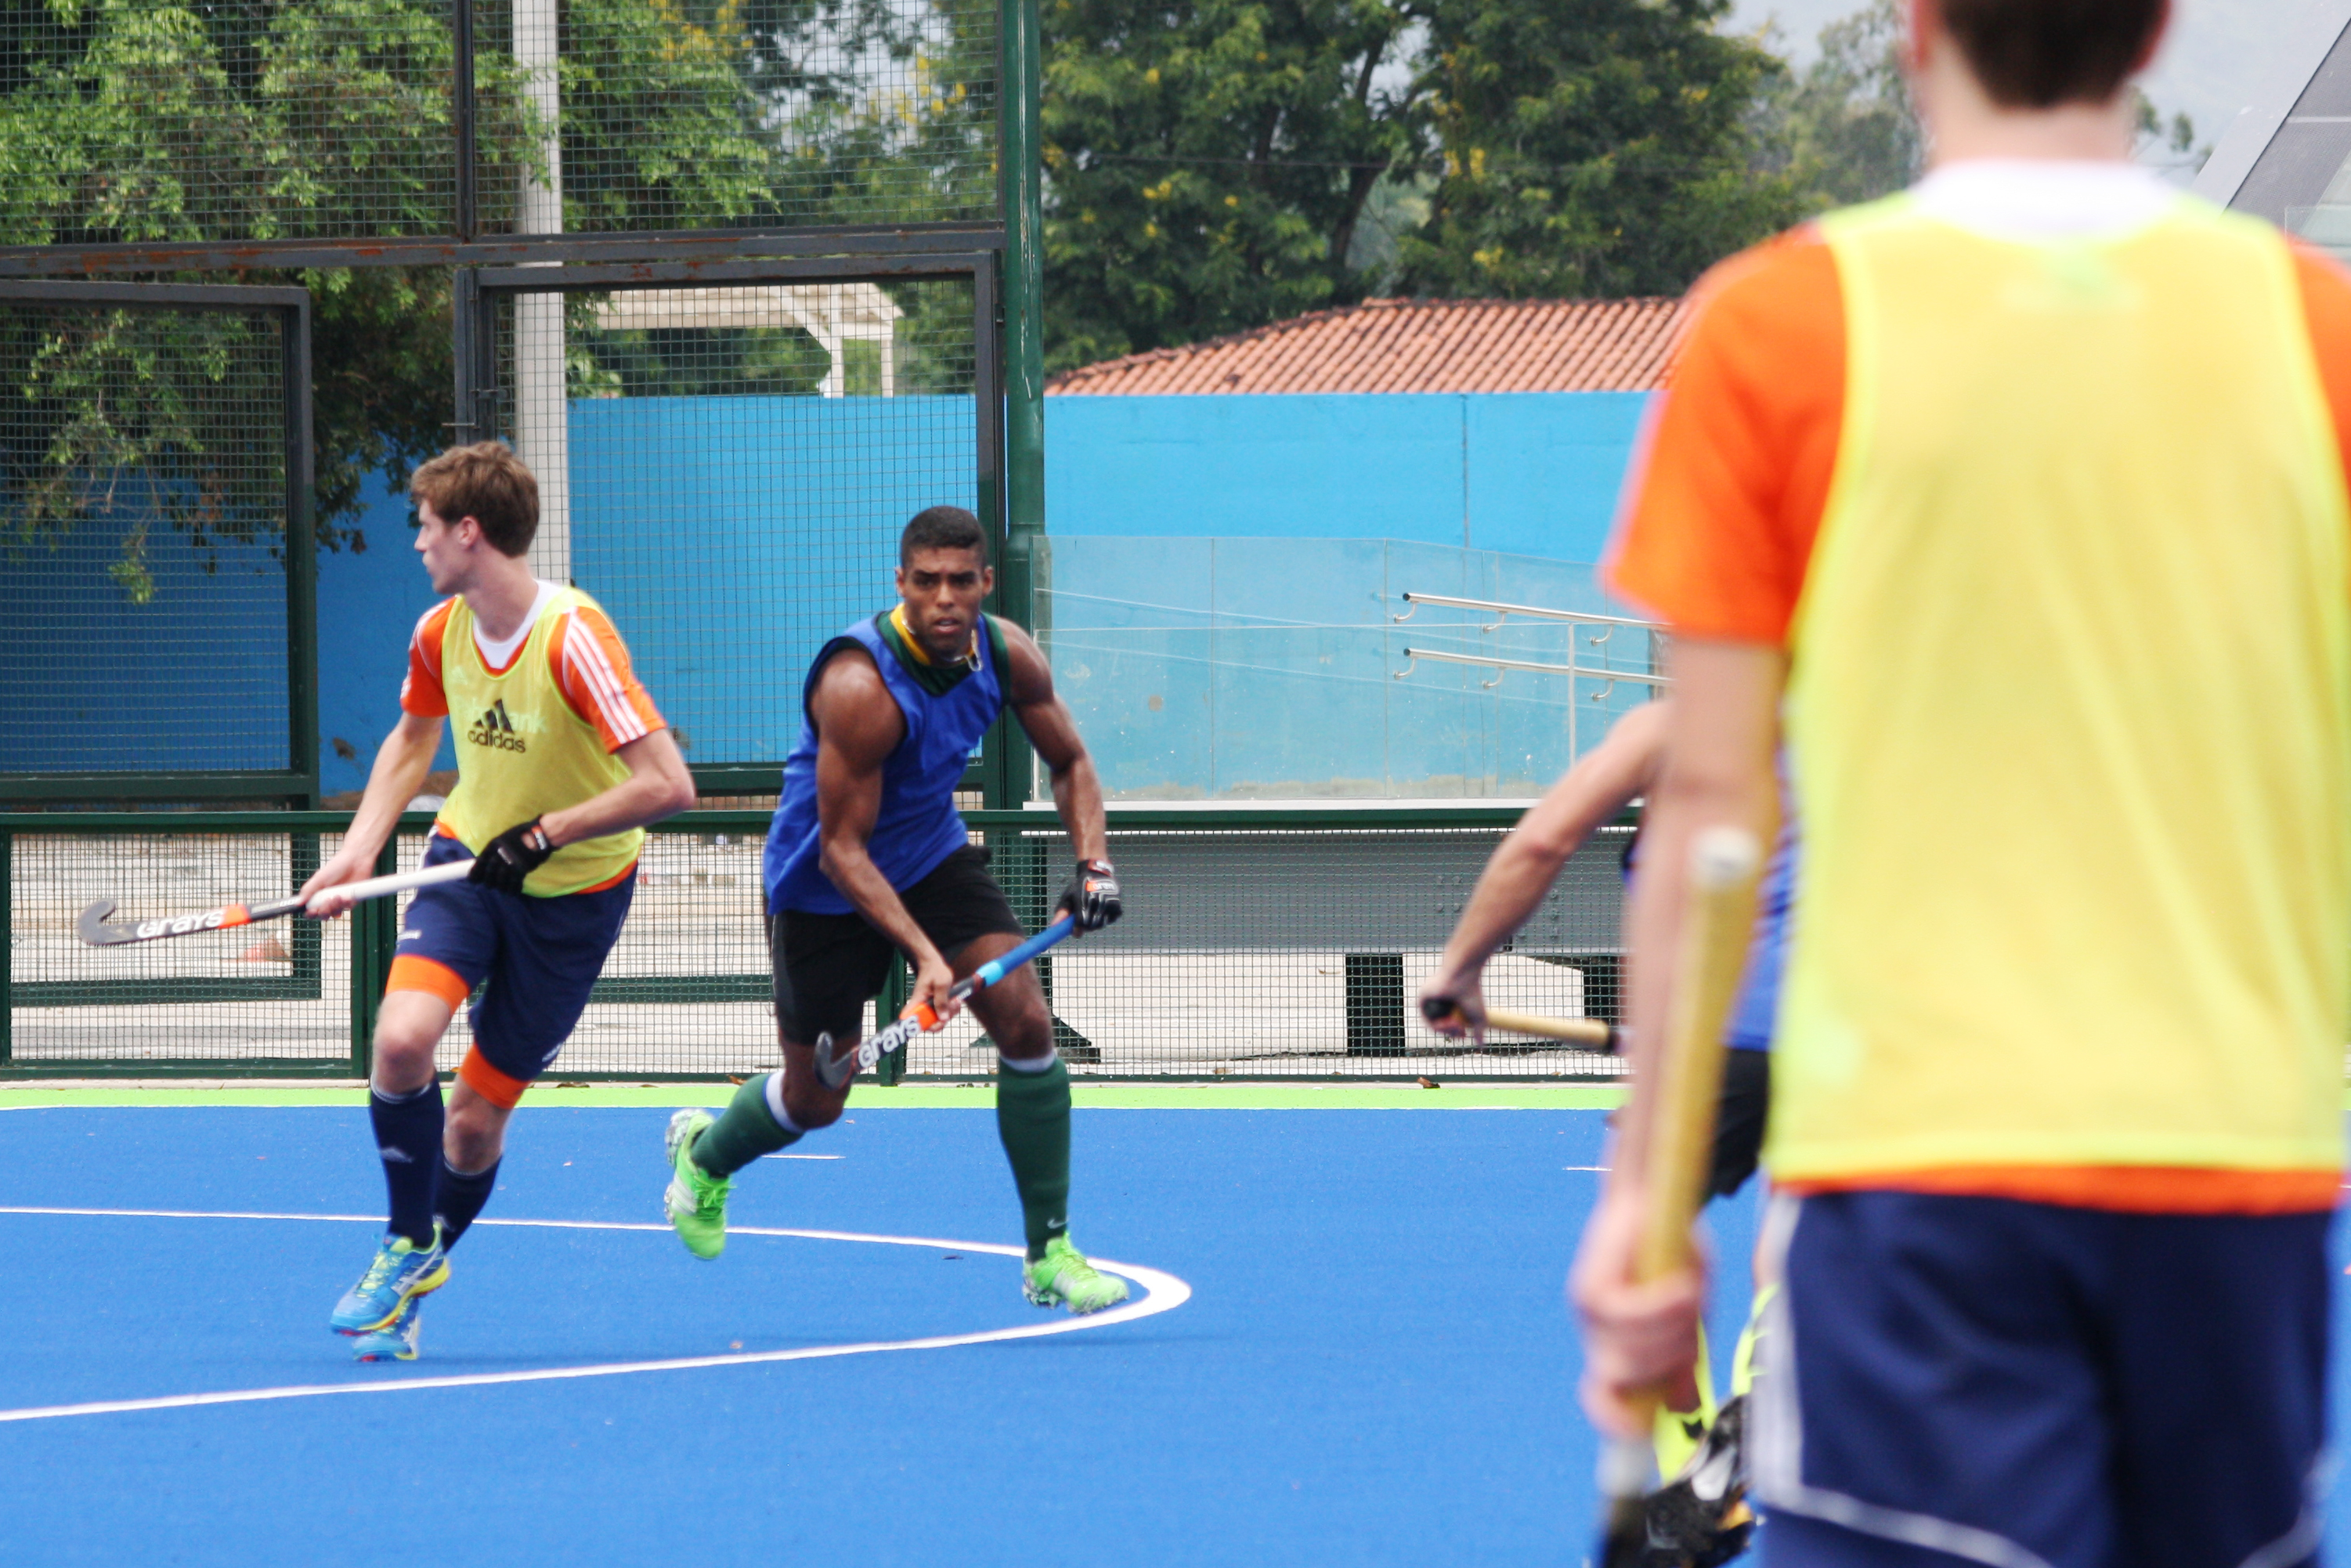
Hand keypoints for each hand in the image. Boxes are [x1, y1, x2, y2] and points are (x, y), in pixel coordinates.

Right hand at [300, 848, 377, 919]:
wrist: (356, 861)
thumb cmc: (337, 866)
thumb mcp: (319, 878)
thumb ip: (308, 891)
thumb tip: (297, 903)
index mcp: (317, 894)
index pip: (311, 910)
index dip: (311, 913)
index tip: (312, 911)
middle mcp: (327, 899)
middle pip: (322, 915)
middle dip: (323, 911)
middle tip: (327, 901)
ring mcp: (340, 901)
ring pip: (334, 913)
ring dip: (335, 907)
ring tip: (337, 896)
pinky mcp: (351, 900)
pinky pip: (347, 908)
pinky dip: (345, 904)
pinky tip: (346, 896)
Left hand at [468, 817, 553, 894]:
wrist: (540, 834)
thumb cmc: (524, 834)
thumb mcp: (505, 838)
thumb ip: (496, 849)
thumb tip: (487, 862)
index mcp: (493, 845)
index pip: (480, 863)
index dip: (475, 874)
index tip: (472, 880)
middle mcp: (499, 855)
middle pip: (489, 874)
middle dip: (489, 882)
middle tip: (489, 886)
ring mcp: (509, 863)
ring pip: (500, 881)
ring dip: (500, 887)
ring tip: (502, 890)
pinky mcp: (520, 870)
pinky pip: (513, 884)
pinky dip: (512, 890)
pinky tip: (512, 892)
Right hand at [909, 950, 960, 1025]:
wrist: (934, 964)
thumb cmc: (935, 971)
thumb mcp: (942, 984)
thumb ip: (942, 1002)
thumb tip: (942, 1018)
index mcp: (918, 1002)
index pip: (911, 1020)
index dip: (920, 1027)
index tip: (935, 1022)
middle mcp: (922, 1007)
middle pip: (929, 1025)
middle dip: (943, 1021)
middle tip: (951, 1008)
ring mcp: (929, 1008)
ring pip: (939, 1020)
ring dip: (950, 1013)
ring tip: (956, 1000)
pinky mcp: (936, 1006)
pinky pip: (944, 1014)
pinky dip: (952, 1009)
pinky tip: (955, 1000)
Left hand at [1057, 859, 1121, 932]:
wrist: (1097, 873)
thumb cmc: (1079, 887)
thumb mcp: (1068, 897)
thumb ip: (1062, 913)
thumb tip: (1053, 926)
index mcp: (1083, 899)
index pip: (1081, 922)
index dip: (1077, 929)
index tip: (1075, 932)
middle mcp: (1097, 901)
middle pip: (1091, 925)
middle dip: (1086, 927)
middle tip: (1083, 921)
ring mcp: (1109, 903)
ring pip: (1101, 923)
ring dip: (1096, 923)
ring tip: (1092, 913)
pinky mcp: (1117, 905)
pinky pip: (1111, 919)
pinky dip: (1106, 918)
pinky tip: (1102, 910)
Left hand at [1418, 968, 1487, 1040]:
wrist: (1463, 975)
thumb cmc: (1473, 992)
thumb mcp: (1479, 1017)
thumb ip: (1479, 1031)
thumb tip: (1481, 1046)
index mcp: (1451, 1006)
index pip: (1449, 1025)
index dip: (1456, 1033)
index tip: (1464, 1036)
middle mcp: (1439, 1004)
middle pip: (1440, 1026)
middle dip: (1451, 1033)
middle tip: (1462, 1032)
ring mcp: (1430, 1001)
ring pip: (1432, 1024)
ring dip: (1445, 1030)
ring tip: (1456, 1026)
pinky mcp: (1423, 998)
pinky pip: (1426, 1018)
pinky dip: (1435, 1024)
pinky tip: (1446, 1023)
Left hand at [1569, 1182, 1706, 1437]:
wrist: (1654, 1194)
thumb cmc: (1673, 1256)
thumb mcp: (1687, 1316)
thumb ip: (1682, 1358)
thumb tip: (1682, 1408)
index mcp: (1617, 1347)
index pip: (1602, 1400)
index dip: (1618, 1422)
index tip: (1645, 1432)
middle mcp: (1595, 1333)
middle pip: (1625, 1381)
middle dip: (1669, 1363)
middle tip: (1695, 1323)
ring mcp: (1587, 1310)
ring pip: (1627, 1351)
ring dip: (1671, 1332)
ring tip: (1691, 1294)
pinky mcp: (1590, 1284)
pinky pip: (1627, 1315)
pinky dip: (1661, 1307)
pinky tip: (1685, 1287)